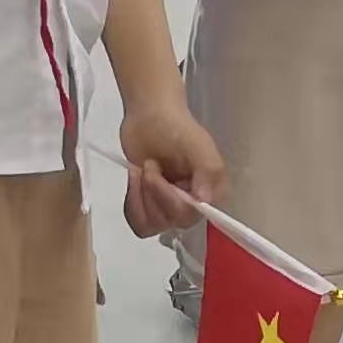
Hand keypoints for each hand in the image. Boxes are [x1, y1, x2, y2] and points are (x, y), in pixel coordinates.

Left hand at [119, 97, 225, 239]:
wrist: (149, 117)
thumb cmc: (175, 127)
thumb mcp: (198, 144)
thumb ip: (207, 171)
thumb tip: (204, 200)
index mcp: (210, 193)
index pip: (190, 214)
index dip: (168, 198)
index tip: (154, 172)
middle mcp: (192, 206)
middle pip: (169, 220)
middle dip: (152, 190)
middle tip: (149, 164)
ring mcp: (169, 208)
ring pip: (152, 225)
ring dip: (140, 196)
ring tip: (142, 170)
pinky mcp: (150, 208)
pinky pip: (139, 224)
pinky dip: (132, 203)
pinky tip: (134, 180)